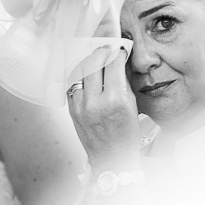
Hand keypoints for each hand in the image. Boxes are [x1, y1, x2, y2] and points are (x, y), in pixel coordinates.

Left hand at [66, 44, 142, 170]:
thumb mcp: (132, 104)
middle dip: (102, 52)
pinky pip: (73, 83)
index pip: (113, 64)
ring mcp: (80, 105)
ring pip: (81, 70)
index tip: (120, 48)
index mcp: (115, 100)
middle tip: (107, 48)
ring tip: (96, 58)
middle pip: (94, 62)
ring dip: (89, 61)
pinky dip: (80, 75)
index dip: (117, 52)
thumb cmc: (125, 133)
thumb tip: (118, 59)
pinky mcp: (71, 109)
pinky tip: (86, 73)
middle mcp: (95, 102)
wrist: (110, 155)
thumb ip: (123, 80)